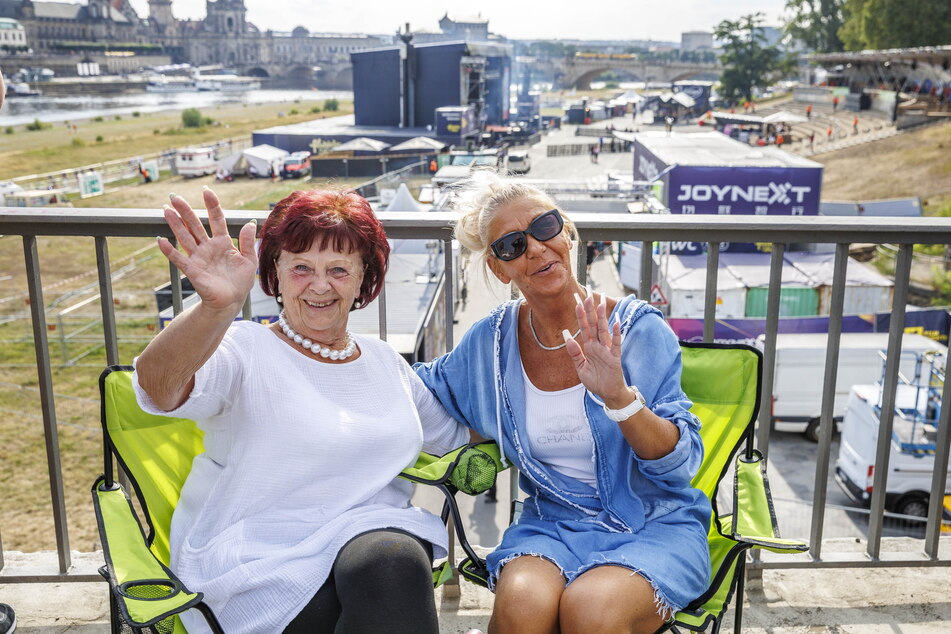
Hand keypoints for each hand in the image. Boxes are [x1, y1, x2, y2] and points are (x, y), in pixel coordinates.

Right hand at [157, 188, 257, 312]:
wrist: (231, 302)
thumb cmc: (240, 281)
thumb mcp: (249, 260)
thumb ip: (247, 242)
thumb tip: (249, 223)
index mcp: (223, 243)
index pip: (217, 220)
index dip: (212, 205)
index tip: (206, 191)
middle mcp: (208, 247)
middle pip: (195, 225)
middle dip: (186, 211)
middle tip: (175, 196)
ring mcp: (199, 258)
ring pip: (185, 237)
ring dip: (175, 224)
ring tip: (166, 210)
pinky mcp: (193, 271)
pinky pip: (179, 259)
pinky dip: (169, 250)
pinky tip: (161, 240)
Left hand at [564, 292, 628, 405]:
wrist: (608, 394)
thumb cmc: (596, 381)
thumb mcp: (580, 367)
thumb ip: (574, 352)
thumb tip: (566, 335)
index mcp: (589, 346)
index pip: (584, 326)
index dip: (580, 314)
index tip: (576, 300)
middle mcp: (598, 345)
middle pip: (594, 323)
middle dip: (590, 309)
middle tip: (588, 293)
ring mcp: (607, 350)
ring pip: (604, 330)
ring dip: (602, 317)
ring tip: (600, 303)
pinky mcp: (615, 358)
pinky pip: (616, 344)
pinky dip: (616, 333)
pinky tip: (616, 322)